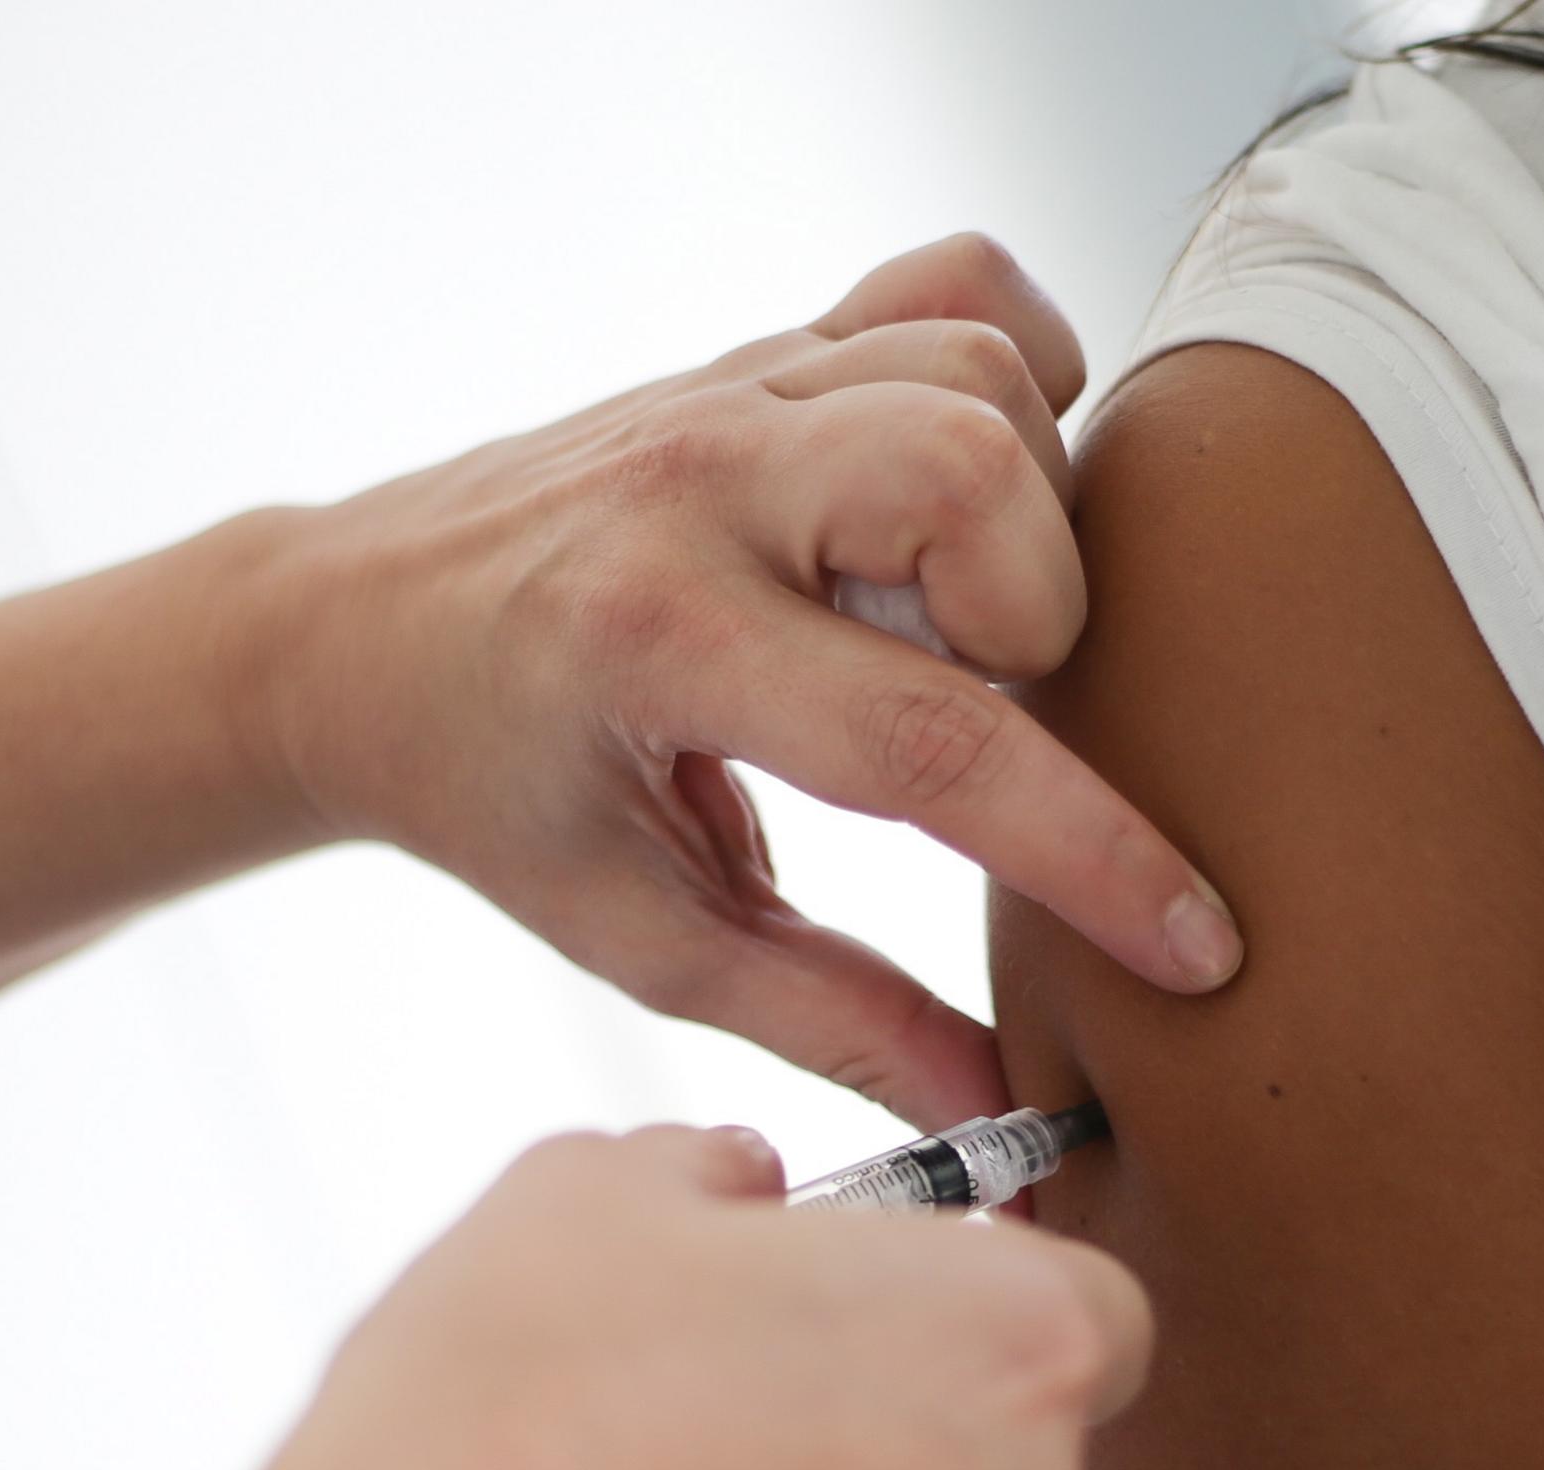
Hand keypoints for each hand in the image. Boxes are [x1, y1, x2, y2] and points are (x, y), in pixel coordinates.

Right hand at [180, 1126, 1151, 1469]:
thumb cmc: (516, 1394)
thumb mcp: (595, 1185)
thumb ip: (711, 1164)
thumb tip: (746, 1185)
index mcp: (1019, 1340)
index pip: (1083, 1294)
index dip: (965, 1269)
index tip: (842, 1262)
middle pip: (997, 1422)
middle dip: (879, 1380)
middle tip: (704, 1347)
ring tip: (626, 1458)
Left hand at [242, 236, 1241, 1129]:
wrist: (347, 633)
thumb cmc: (491, 794)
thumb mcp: (641, 935)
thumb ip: (830, 1019)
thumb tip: (997, 1108)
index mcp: (655, 639)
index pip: (929, 747)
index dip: (1094, 859)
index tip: (1196, 945)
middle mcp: (700, 479)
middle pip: (975, 473)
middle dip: (1035, 616)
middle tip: (971, 703)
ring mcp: (735, 386)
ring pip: (984, 374)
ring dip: (1025, 510)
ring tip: (945, 621)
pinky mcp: (764, 340)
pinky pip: (955, 287)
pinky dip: (1013, 377)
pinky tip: (966, 497)